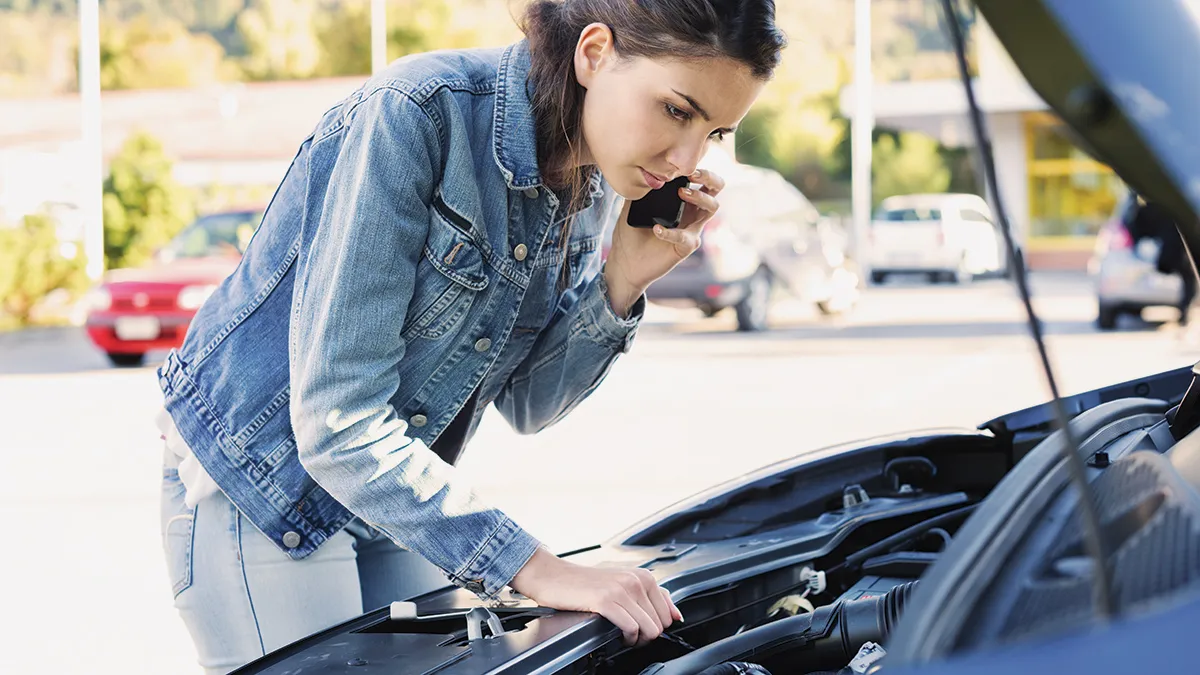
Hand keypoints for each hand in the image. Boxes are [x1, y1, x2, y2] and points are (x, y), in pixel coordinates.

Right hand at [510, 548, 683, 645]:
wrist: (553, 576)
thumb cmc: (586, 582)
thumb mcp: (623, 582)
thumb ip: (652, 595)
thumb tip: (676, 615)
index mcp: (643, 576)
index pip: (668, 613)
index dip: (657, 627)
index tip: (642, 628)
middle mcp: (636, 580)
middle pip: (660, 624)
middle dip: (647, 635)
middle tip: (630, 634)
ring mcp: (621, 590)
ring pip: (649, 628)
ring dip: (637, 639)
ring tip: (624, 634)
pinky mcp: (606, 601)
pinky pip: (631, 628)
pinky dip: (627, 638)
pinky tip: (616, 633)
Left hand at [604, 168, 725, 307]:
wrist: (625, 263)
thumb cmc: (630, 233)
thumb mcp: (632, 204)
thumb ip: (641, 187)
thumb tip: (642, 166)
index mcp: (681, 200)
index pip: (701, 179)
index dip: (699, 168)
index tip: (684, 163)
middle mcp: (691, 212)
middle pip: (716, 189)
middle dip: (710, 178)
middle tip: (692, 175)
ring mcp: (691, 229)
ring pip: (711, 209)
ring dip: (699, 197)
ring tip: (680, 194)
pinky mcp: (685, 247)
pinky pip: (686, 237)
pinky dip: (671, 232)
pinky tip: (657, 229)